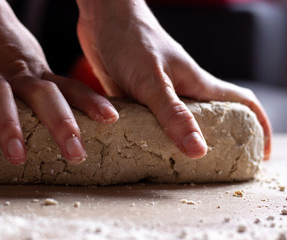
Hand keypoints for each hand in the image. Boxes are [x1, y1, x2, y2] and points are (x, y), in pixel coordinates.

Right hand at [0, 0, 117, 164]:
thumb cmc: (7, 49)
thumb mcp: (34, 64)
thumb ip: (49, 89)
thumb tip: (75, 119)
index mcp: (37, 74)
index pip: (70, 88)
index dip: (91, 103)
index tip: (111, 119)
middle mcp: (16, 74)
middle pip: (42, 95)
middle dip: (61, 123)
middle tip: (76, 153)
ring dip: (8, 126)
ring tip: (18, 156)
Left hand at [76, 0, 271, 158]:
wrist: (103, 20)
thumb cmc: (132, 40)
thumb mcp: (153, 81)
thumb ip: (173, 114)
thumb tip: (198, 150)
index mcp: (197, 84)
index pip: (241, 102)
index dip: (259, 126)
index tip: (261, 152)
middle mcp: (182, 91)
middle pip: (210, 120)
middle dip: (217, 144)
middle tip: (214, 171)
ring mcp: (159, 95)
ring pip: (177, 124)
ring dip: (179, 145)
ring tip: (177, 170)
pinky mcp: (137, 98)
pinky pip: (149, 123)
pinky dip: (149, 138)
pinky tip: (141, 152)